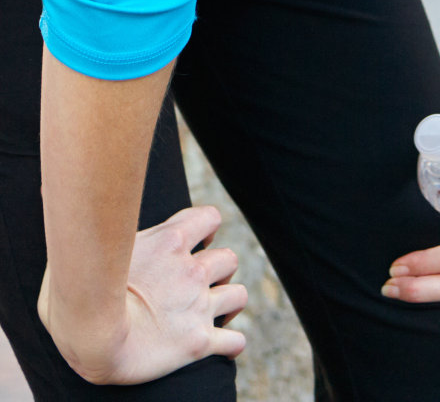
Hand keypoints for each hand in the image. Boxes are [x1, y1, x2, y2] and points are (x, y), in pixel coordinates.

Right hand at [38, 205, 247, 384]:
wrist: (91, 335)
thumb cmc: (77, 291)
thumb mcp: (92, 247)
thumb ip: (103, 235)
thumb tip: (78, 216)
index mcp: (170, 242)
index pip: (210, 218)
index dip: (207, 231)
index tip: (195, 245)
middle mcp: (191, 270)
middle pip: (228, 259)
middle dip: (218, 271)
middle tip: (200, 285)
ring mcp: (198, 306)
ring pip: (238, 295)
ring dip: (228, 303)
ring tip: (214, 313)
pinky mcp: (198, 342)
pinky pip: (234, 341)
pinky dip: (231, 344)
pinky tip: (222, 348)